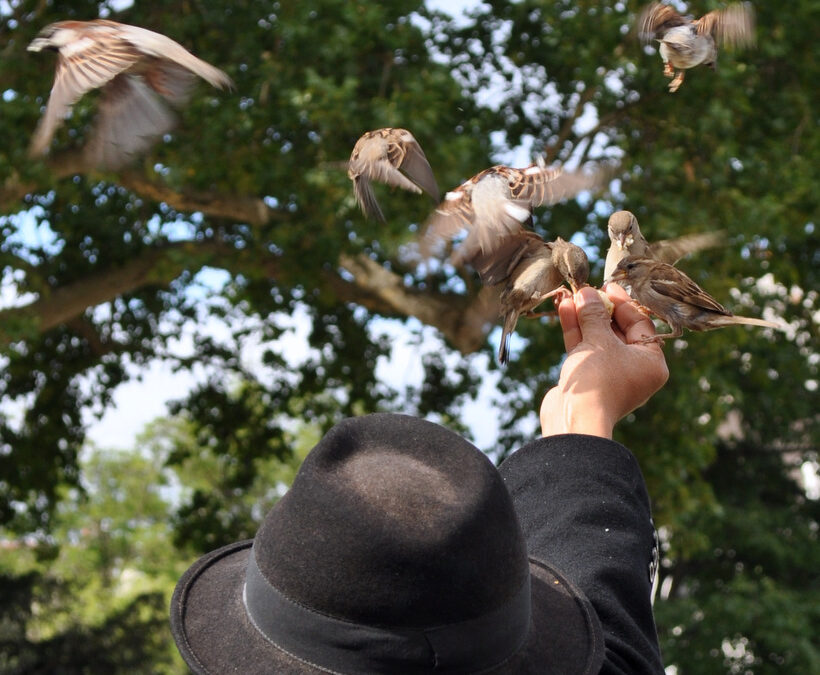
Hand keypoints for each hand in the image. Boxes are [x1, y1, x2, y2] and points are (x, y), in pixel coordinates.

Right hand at [540, 284, 668, 438]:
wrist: (575, 420)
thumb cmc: (598, 379)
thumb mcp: (599, 340)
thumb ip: (594, 314)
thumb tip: (588, 292)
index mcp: (651, 362)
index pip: (640, 324)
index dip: (622, 303)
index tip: (607, 285)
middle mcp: (633, 369)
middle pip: (617, 330)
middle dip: (599, 309)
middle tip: (586, 289)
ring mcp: (609, 374)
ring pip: (597, 338)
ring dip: (584, 317)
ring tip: (571, 296)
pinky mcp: (588, 379)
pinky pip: (584, 349)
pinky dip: (576, 331)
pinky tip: (565, 309)